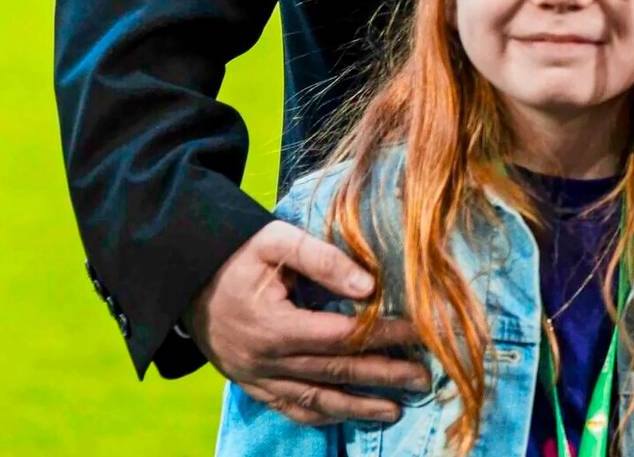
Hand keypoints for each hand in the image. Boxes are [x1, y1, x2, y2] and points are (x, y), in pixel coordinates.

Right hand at [191, 220, 427, 426]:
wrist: (185, 279)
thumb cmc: (237, 254)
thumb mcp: (276, 241)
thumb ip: (323, 259)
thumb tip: (369, 287)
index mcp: (274, 325)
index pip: (342, 336)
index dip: (384, 336)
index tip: (421, 332)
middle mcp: (265, 360)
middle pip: (335, 372)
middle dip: (383, 376)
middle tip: (424, 377)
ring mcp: (256, 377)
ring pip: (315, 400)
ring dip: (357, 407)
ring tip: (395, 410)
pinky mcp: (251, 384)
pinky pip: (289, 408)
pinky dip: (321, 415)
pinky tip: (348, 416)